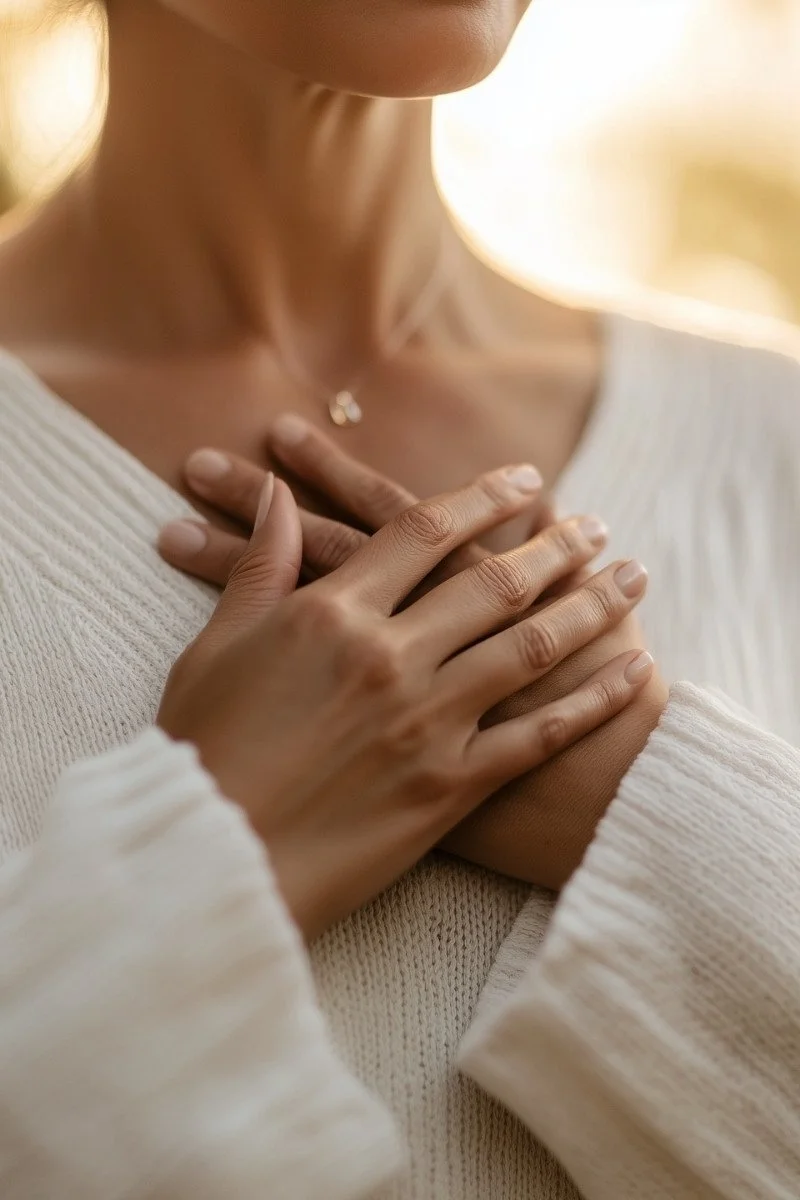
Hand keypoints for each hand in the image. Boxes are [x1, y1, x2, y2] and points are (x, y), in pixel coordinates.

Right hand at [159, 421, 662, 891]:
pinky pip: (539, 734)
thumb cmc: (204, 749)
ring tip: (632, 573)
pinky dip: (593, 699)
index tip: (525, 477)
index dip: (482, 497)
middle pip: (494, 581)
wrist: (214, 859)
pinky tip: (632, 670)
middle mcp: (390, 658)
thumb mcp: (218, 646)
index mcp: (330, 614)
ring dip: (590, 602)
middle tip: (595, 522)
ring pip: (530, 645)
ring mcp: (427, 723)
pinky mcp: (450, 787)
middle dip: (554, 544)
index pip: (423, 530)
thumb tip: (277, 496)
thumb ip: (259, 565)